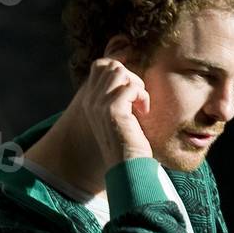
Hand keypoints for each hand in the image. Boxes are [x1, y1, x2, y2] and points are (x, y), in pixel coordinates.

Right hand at [73, 57, 153, 173]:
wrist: (127, 166)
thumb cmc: (127, 143)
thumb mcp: (117, 116)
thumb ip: (117, 96)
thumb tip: (129, 74)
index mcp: (89, 101)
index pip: (100, 66)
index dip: (120, 70)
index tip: (132, 89)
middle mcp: (91, 101)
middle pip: (110, 65)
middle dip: (129, 76)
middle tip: (137, 97)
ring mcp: (99, 105)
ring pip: (119, 72)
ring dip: (136, 84)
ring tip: (140, 103)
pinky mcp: (112, 110)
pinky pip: (131, 87)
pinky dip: (143, 96)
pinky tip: (144, 112)